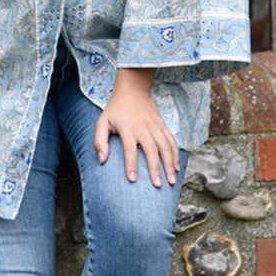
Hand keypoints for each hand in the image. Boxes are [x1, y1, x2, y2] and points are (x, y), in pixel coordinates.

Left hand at [94, 67, 179, 188]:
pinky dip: (175, 154)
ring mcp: (154, 126)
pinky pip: (171, 140)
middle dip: (155, 168)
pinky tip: (176, 167)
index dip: (131, 164)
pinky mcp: (162, 125)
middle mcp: (143, 127)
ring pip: (165, 146)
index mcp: (127, 128)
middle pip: (151, 149)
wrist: (132, 90)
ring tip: (171, 181)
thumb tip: (102, 160)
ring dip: (169, 164)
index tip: (133, 179)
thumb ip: (100, 141)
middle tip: (158, 185)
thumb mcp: (102, 122)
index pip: (129, 148)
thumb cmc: (115, 109)